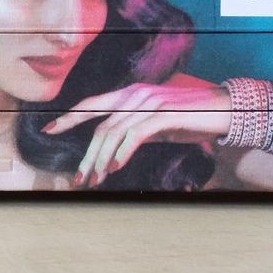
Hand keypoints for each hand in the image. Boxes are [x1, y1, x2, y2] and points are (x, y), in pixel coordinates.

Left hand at [41, 83, 231, 187]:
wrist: (225, 108)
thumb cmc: (191, 118)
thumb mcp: (157, 123)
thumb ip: (134, 129)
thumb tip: (113, 150)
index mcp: (131, 93)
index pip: (92, 104)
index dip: (69, 117)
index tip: (47, 129)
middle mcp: (136, 94)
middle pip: (100, 125)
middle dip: (86, 154)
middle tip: (78, 178)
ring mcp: (149, 102)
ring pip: (113, 132)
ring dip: (100, 160)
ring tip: (94, 180)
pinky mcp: (163, 114)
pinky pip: (134, 135)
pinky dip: (121, 153)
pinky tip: (114, 167)